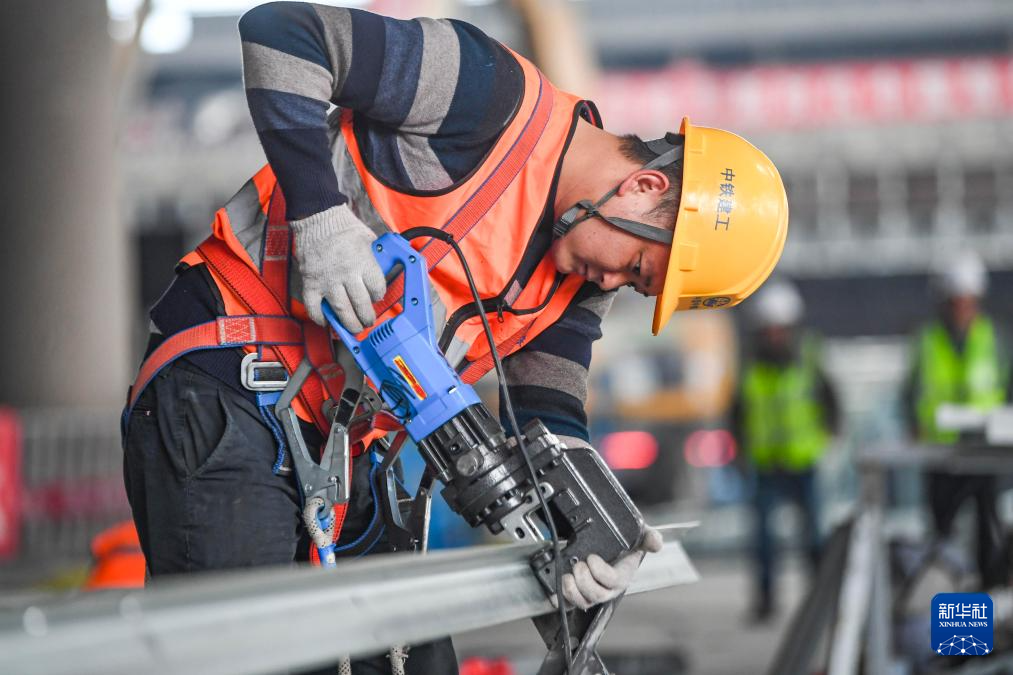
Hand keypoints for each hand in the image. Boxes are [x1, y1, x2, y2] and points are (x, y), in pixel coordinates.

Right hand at [291, 204, 385, 329]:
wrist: (317, 217)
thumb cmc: (344, 227)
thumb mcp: (369, 239)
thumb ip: (376, 257)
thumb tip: (387, 267)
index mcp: (364, 263)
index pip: (377, 290)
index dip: (379, 296)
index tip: (376, 298)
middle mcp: (347, 274)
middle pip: (361, 305)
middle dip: (367, 318)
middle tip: (368, 322)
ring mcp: (327, 280)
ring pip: (341, 310)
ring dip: (348, 323)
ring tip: (353, 328)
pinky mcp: (310, 283)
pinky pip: (314, 307)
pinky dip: (320, 318)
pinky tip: (326, 321)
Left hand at [559, 526, 662, 610]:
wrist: (609, 547)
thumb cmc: (625, 545)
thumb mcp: (638, 537)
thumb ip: (649, 537)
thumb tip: (656, 542)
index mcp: (621, 576)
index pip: (613, 581)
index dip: (600, 572)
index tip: (591, 557)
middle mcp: (607, 588)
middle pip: (597, 595)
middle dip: (584, 579)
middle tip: (579, 564)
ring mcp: (592, 592)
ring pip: (583, 601)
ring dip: (573, 590)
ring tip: (568, 575)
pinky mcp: (578, 593)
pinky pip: (571, 602)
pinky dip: (564, 596)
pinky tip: (561, 583)